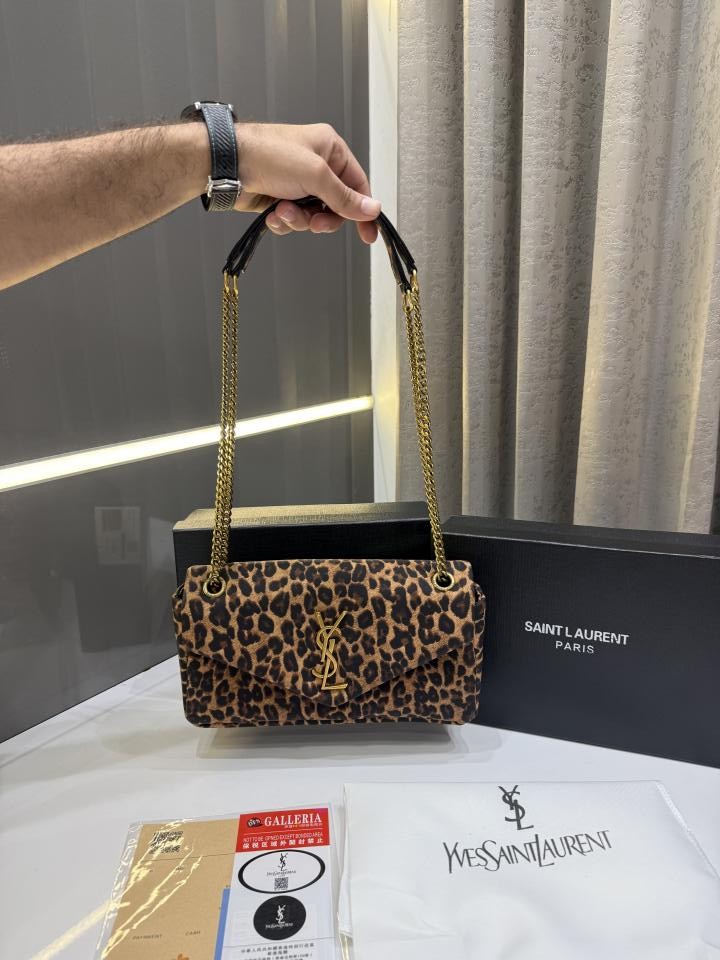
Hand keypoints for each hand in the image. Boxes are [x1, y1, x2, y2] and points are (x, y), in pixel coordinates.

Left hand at [233, 122, 378, 243]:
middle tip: (314, 223)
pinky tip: (273, 214)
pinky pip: (294, 220)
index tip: (368, 234)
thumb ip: (345, 197)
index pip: (357, 185)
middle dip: (323, 219)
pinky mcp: (282, 198)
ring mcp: (298, 184)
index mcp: (330, 150)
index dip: (363, 211)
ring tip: (284, 210)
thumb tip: (372, 208)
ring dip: (300, 220)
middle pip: (336, 207)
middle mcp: (317, 166)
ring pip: (314, 217)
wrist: (228, 165)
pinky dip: (285, 221)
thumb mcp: (316, 175)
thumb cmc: (269, 155)